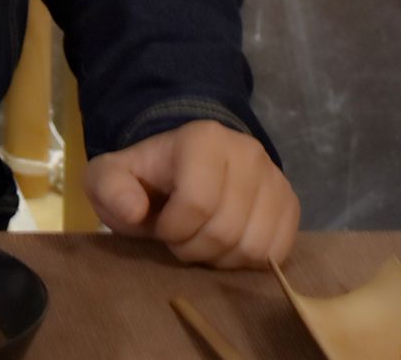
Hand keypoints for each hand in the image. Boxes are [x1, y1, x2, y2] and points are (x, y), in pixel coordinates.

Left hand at [85, 119, 299, 267]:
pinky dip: (248, 261)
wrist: (184, 165)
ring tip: (203, 241)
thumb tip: (132, 211)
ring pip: (253, 247)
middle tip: (180, 238)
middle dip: (195, 248)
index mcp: (203, 139)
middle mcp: (246, 152)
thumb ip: (111, 189)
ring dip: (222, 258)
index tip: (160, 226)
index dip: (173, 229)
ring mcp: (274, 177)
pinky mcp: (290, 203)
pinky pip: (277, 252)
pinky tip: (228, 246)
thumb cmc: (148, 177)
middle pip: (226, 230)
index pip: (197, 202)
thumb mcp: (112, 177)